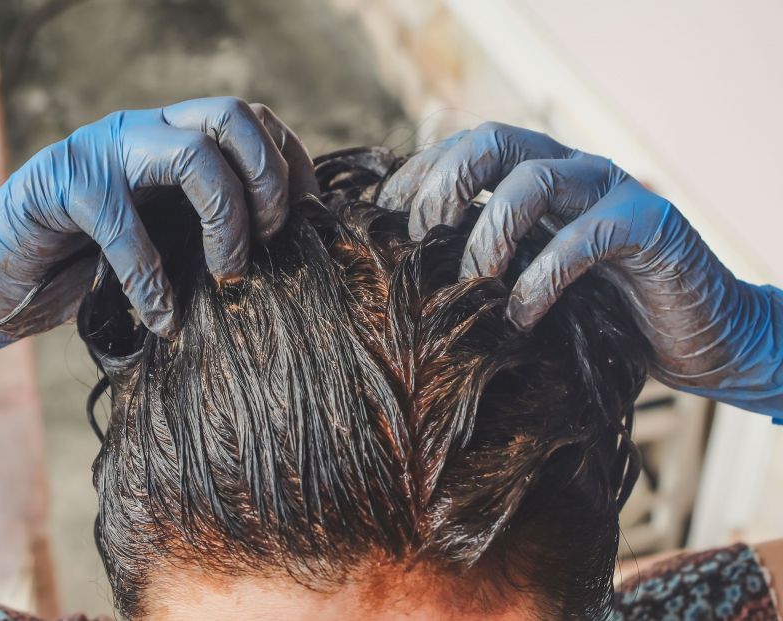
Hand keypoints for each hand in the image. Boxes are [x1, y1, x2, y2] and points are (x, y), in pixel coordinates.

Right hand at [0, 97, 317, 380]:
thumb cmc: (92, 269)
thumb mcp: (167, 245)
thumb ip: (208, 233)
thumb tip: (285, 261)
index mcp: (175, 139)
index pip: (254, 121)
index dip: (290, 166)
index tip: (305, 223)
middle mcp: (144, 131)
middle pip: (232, 115)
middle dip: (267, 180)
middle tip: (268, 242)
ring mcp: (102, 150)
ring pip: (193, 154)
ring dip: (226, 220)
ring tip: (228, 278)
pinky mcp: (60, 184)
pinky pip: (124, 225)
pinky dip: (152, 280)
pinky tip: (162, 320)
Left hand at [379, 122, 782, 414]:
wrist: (696, 335)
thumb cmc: (597, 314)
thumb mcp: (527, 284)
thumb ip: (484, 267)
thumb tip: (402, 285)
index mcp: (533, 176)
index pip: (465, 150)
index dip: (419, 176)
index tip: (383, 217)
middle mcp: (568, 170)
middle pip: (492, 142)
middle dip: (445, 186)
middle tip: (419, 240)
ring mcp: (610, 190)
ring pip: (535, 178)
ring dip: (489, 232)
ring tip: (472, 282)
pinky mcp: (650, 225)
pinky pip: (586, 235)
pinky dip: (543, 275)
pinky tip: (522, 316)